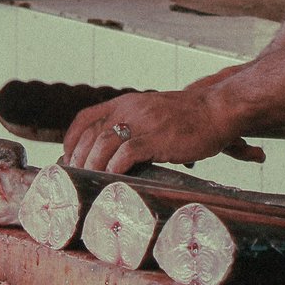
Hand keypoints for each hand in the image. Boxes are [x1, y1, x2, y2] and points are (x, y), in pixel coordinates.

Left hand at [61, 89, 264, 173]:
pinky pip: (126, 155)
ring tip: (91, 182)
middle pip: (90, 134)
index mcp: (125, 102)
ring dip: (93, 165)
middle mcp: (129, 109)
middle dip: (79, 158)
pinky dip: (115, 168)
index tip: (67, 159)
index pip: (85, 118)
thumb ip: (134, 125)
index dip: (71, 140)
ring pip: (103, 144)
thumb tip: (117, 151)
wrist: (217, 109)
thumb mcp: (152, 113)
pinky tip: (114, 179)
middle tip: (77, 178)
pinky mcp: (155, 138)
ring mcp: (142, 123)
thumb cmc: (188, 117)